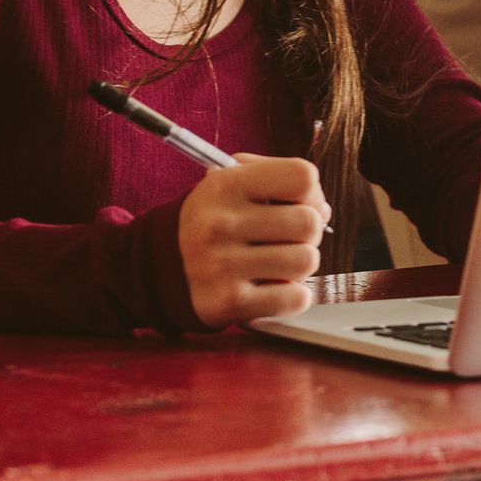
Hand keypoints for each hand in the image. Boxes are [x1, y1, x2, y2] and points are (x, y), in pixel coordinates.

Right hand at [178, 156, 329, 326]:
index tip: (297, 204)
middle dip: (307, 232)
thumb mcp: (228, 182)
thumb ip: (276, 180)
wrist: (158, 267)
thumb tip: (323, 209)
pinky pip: (295, 298)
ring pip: (307, 261)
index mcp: (225, 185)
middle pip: (309, 222)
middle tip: (286, 238)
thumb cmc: (209, 221)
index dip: (311, 192)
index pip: (302, 177)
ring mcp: (223, 265)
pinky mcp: (230, 303)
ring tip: (276, 262)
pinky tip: (271, 287)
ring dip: (299, 264)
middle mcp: (221, 223)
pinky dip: (292, 295)